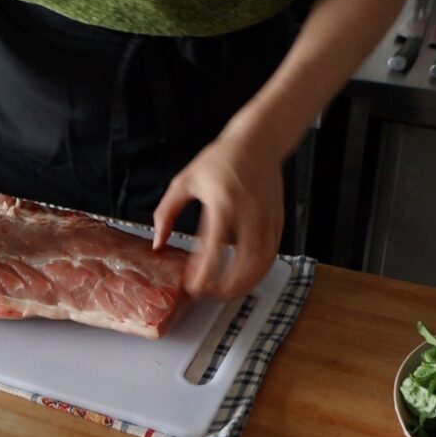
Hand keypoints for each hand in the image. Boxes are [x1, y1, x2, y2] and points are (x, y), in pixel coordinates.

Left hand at [152, 131, 283, 300]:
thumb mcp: (184, 182)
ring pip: (261, 263)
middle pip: (244, 263)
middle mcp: (248, 213)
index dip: (205, 273)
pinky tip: (245, 278)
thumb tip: (158, 242)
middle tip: (210, 295)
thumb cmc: (220, 160)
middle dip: (228, 285)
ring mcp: (267, 219)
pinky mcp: (278, 221)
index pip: (213, 248)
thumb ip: (166, 213)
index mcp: (222, 204)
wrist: (258, 142)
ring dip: (245, 283)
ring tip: (226, 292)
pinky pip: (272, 254)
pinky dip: (259, 271)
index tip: (193, 287)